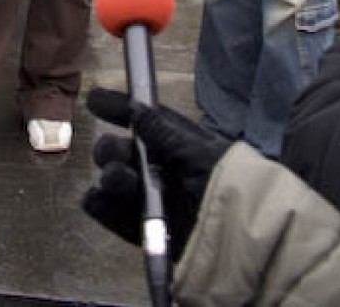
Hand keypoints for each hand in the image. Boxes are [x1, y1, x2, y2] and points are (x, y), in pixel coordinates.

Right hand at [81, 87, 228, 259]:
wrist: (245, 238)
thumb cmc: (228, 185)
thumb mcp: (200, 154)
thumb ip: (165, 134)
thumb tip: (136, 108)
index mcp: (176, 143)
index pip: (142, 120)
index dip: (119, 108)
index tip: (95, 101)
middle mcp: (160, 168)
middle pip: (123, 151)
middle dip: (111, 149)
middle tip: (113, 155)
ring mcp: (152, 198)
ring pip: (116, 181)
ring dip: (110, 176)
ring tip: (117, 180)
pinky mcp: (146, 228)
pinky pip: (114, 215)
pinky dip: (101, 207)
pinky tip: (94, 199)